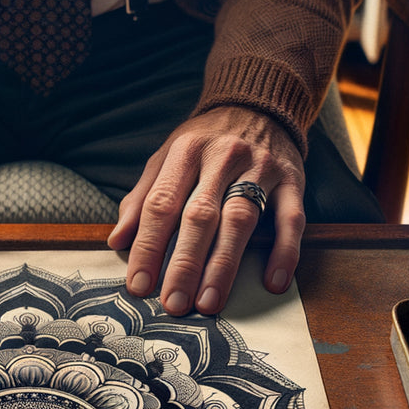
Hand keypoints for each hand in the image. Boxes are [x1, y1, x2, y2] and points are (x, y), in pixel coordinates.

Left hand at [106, 106, 305, 314]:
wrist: (259, 104)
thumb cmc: (205, 142)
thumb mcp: (167, 157)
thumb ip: (142, 198)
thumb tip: (116, 240)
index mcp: (186, 151)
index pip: (162, 204)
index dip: (148, 247)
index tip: (139, 285)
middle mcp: (224, 157)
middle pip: (200, 216)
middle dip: (185, 264)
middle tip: (173, 304)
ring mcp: (261, 168)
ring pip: (241, 220)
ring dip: (224, 265)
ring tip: (209, 302)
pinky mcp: (292, 180)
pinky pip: (291, 219)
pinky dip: (284, 251)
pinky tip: (272, 281)